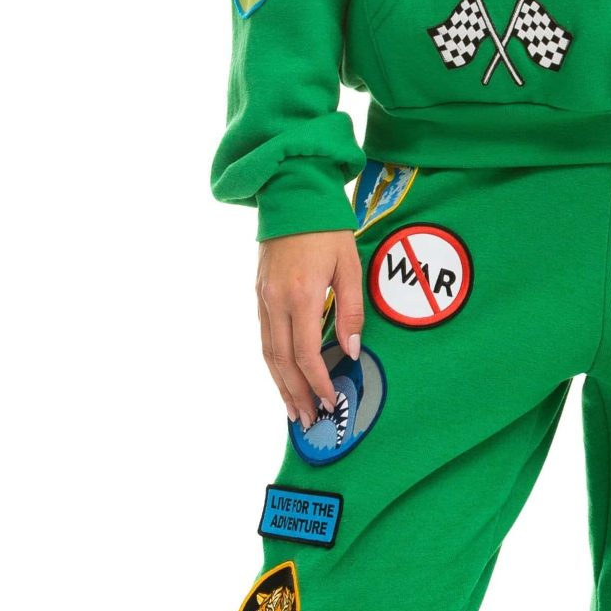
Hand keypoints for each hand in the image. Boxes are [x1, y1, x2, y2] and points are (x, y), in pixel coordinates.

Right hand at [256, 230, 364, 429]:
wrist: (292, 193)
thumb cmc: (327, 227)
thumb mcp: (349, 266)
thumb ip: (352, 311)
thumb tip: (351, 351)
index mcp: (301, 295)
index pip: (306, 353)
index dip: (317, 382)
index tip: (329, 402)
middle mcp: (276, 301)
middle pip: (281, 361)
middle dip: (296, 393)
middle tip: (309, 418)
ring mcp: (263, 297)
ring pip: (267, 352)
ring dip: (280, 384)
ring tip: (292, 409)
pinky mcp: (259, 292)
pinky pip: (264, 336)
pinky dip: (272, 362)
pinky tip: (281, 375)